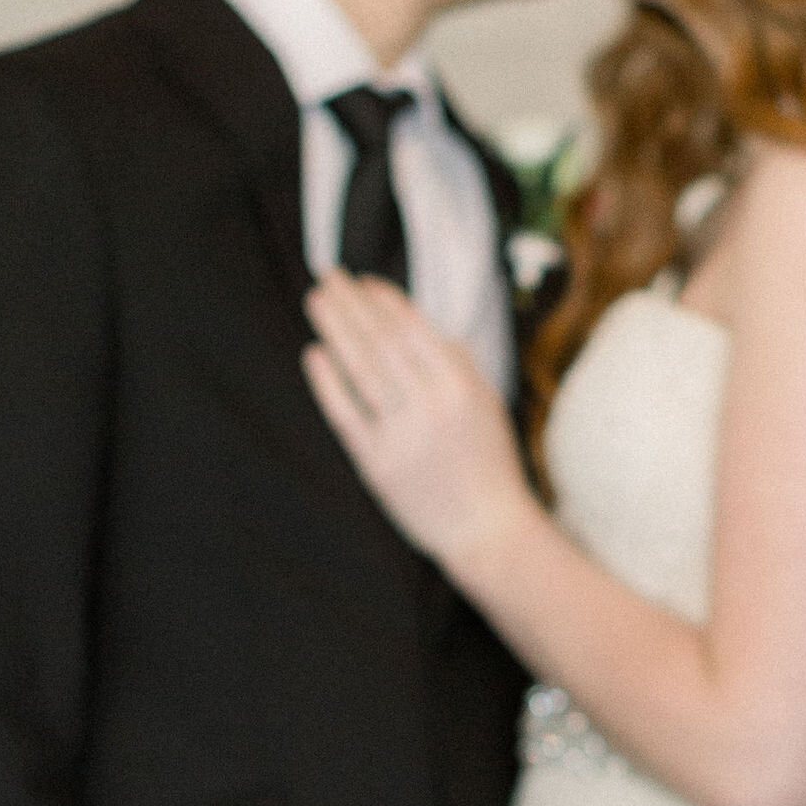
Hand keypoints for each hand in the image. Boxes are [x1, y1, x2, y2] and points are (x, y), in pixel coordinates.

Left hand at [303, 272, 530, 570]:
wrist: (487, 531)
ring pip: (362, 370)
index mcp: (462, 387)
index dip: (385, 302)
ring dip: (336, 330)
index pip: (414, 330)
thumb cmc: (490, 466)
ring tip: (316, 300)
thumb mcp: (488, 405)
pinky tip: (315, 355)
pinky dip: (329, 383)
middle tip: (329, 273)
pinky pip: (347, 415)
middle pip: (382, 342)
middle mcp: (432, 406)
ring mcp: (402, 435)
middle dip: (353, 304)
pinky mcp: (378, 465)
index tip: (363, 281)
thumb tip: (417, 325)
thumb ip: (457, 364)